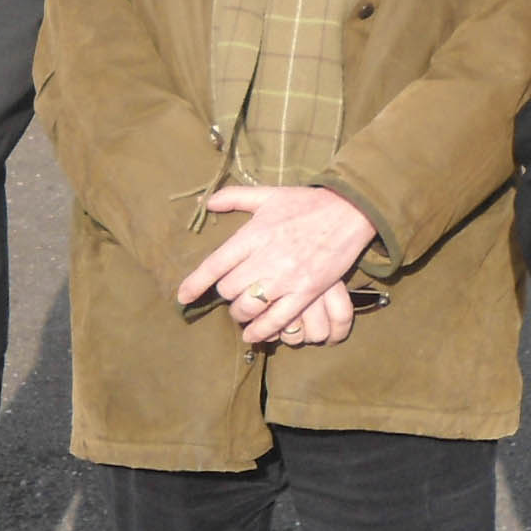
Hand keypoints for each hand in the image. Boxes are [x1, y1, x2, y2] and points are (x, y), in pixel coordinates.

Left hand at [176, 185, 377, 345]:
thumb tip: (207, 202)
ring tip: (242, 314)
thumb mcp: (269, 195)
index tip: (182, 297)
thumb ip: (235, 197)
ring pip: (249, 307)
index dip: (195, 283)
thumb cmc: (306, 202)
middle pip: (230, 289)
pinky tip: (254, 335)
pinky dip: (261, 331)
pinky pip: (276, 320)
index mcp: (253, 233)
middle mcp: (266, 257)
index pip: (216, 264)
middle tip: (232, 295)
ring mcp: (286, 278)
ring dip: (241, 314)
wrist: (348, 211)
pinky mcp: (306, 292)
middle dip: (226, 295)